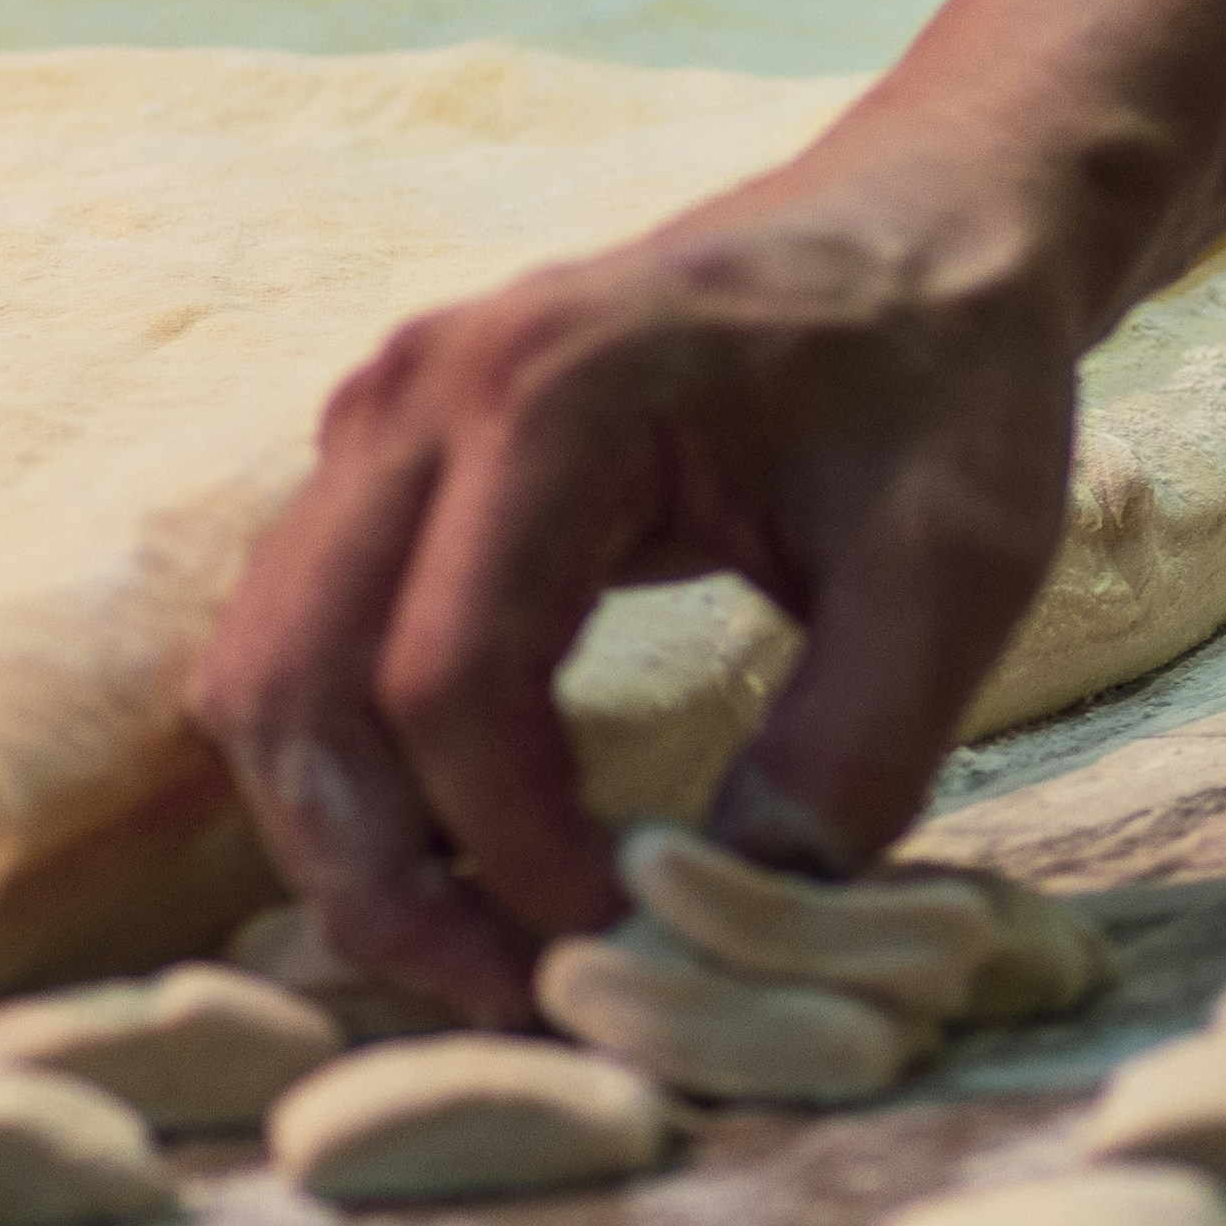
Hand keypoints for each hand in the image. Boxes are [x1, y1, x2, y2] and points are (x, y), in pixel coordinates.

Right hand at [187, 136, 1105, 1019]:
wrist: (920, 224)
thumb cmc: (946, 377)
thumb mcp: (960, 562)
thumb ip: (857, 748)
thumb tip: (734, 921)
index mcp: (554, 389)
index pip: (446, 678)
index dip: (513, 851)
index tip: (628, 948)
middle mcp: (421, 390)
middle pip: (294, 684)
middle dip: (378, 878)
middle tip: (515, 1000)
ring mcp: (379, 416)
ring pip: (265, 676)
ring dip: (343, 836)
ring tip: (491, 951)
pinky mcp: (382, 460)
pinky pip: (300, 642)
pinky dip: (353, 771)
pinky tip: (474, 856)